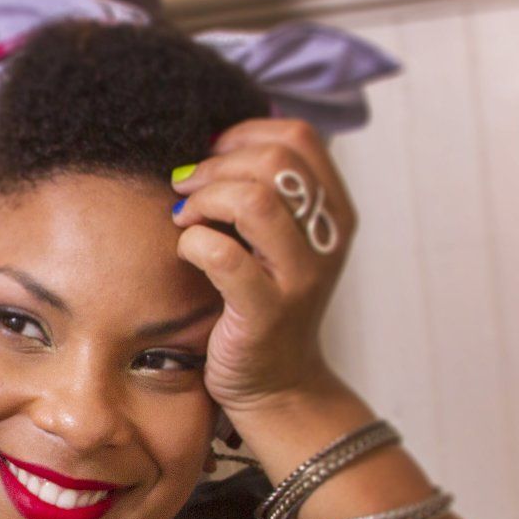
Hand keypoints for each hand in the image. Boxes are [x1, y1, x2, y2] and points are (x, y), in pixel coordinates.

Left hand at [169, 117, 359, 412]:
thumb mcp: (278, 240)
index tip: (211, 157)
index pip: (298, 137)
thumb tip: (213, 141)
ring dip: (204, 199)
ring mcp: (301, 276)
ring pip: (254, 200)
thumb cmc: (263, 301)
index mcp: (333, 211)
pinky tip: (187, 252)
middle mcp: (326, 238)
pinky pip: (224, 256)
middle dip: (216, 166)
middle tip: (186, 190)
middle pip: (274, 160)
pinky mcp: (267, 311)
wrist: (277, 383)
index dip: (243, 135)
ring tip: (185, 218)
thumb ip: (264, 191)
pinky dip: (193, 243)